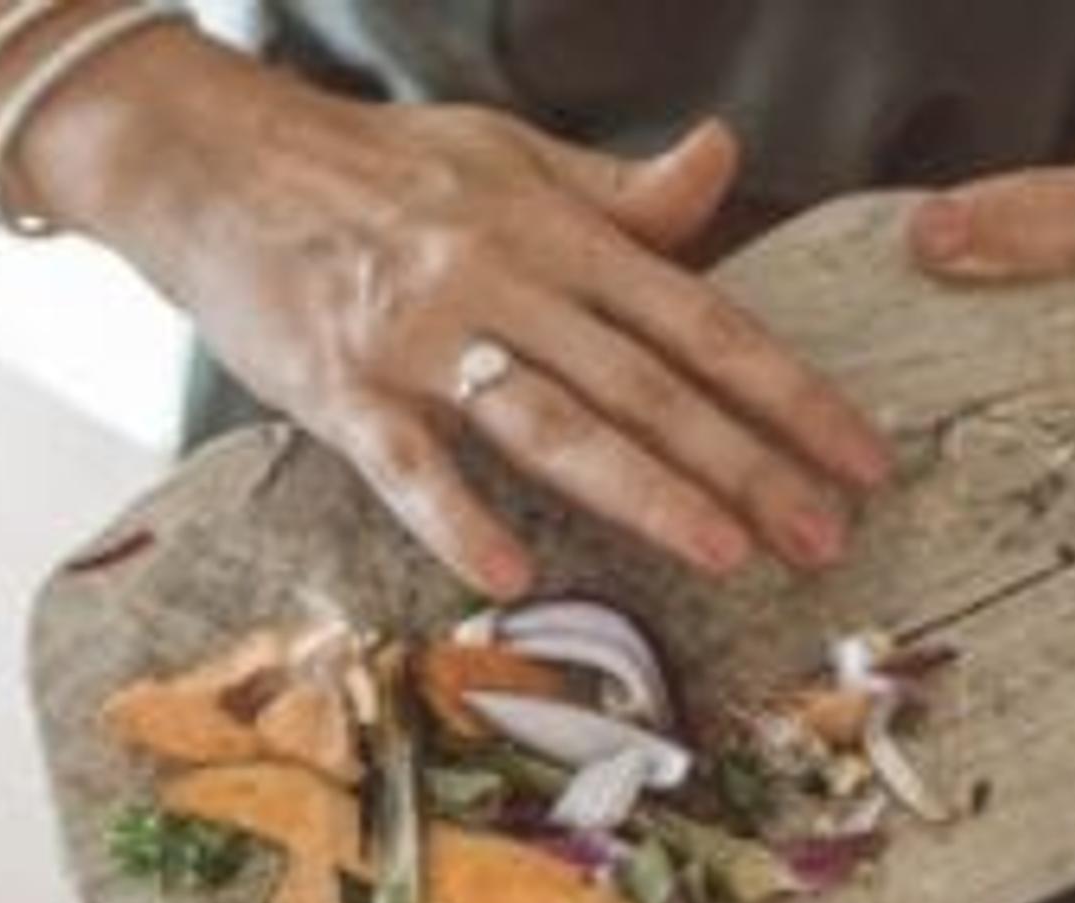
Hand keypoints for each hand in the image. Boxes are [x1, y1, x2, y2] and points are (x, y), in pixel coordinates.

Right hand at [28, 52, 894, 598]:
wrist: (214, 160)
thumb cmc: (372, 168)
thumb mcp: (507, 154)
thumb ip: (620, 191)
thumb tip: (725, 162)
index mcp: (553, 228)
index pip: (695, 318)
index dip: (786, 388)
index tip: (860, 454)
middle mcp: (500, 279)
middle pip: (644, 383)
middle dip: (744, 462)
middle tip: (823, 536)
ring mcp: (418, 338)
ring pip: (550, 422)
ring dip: (644, 490)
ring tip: (724, 553)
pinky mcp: (338, 387)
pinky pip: (405, 464)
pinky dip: (458, 520)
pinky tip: (513, 576)